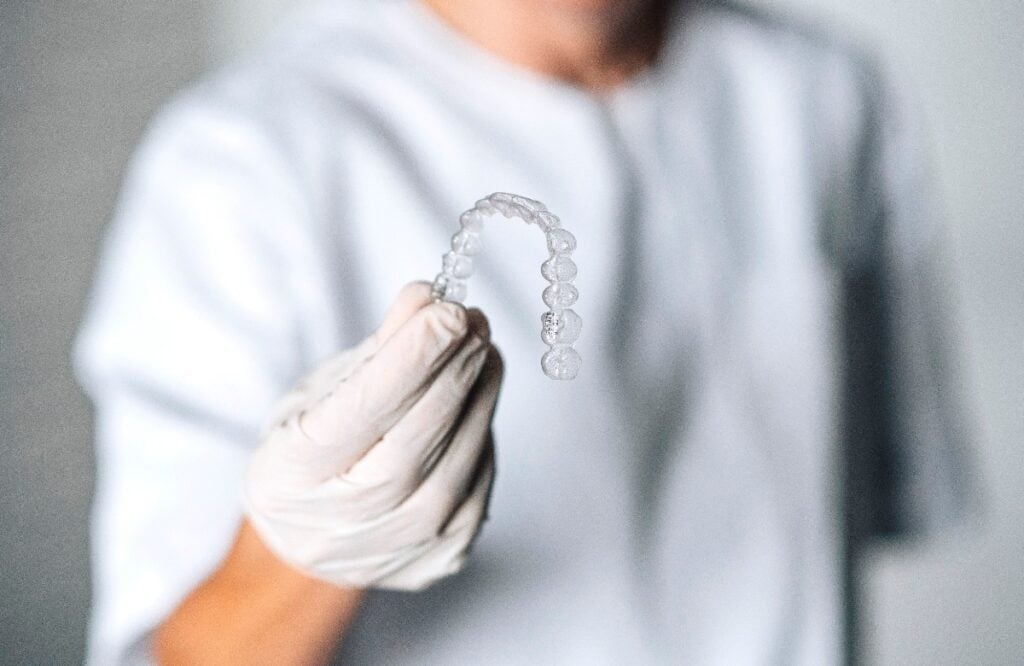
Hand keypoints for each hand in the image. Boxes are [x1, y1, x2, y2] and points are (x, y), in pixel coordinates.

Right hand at [244, 282, 501, 590]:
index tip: (446, 310)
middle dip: (453, 367)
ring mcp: (399, 546)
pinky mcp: (445, 554)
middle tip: (471, 319)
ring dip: (479, 391)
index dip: (411, 357)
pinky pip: (478, 477)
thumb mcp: (320, 394)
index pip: (363, 411)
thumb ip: (377, 349)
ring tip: (479, 348)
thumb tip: (427, 298)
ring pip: (461, 457)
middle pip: (418, 436)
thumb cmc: (311, 457)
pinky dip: (480, 428)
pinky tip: (473, 397)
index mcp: (292, 475)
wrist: (313, 542)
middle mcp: (345, 522)